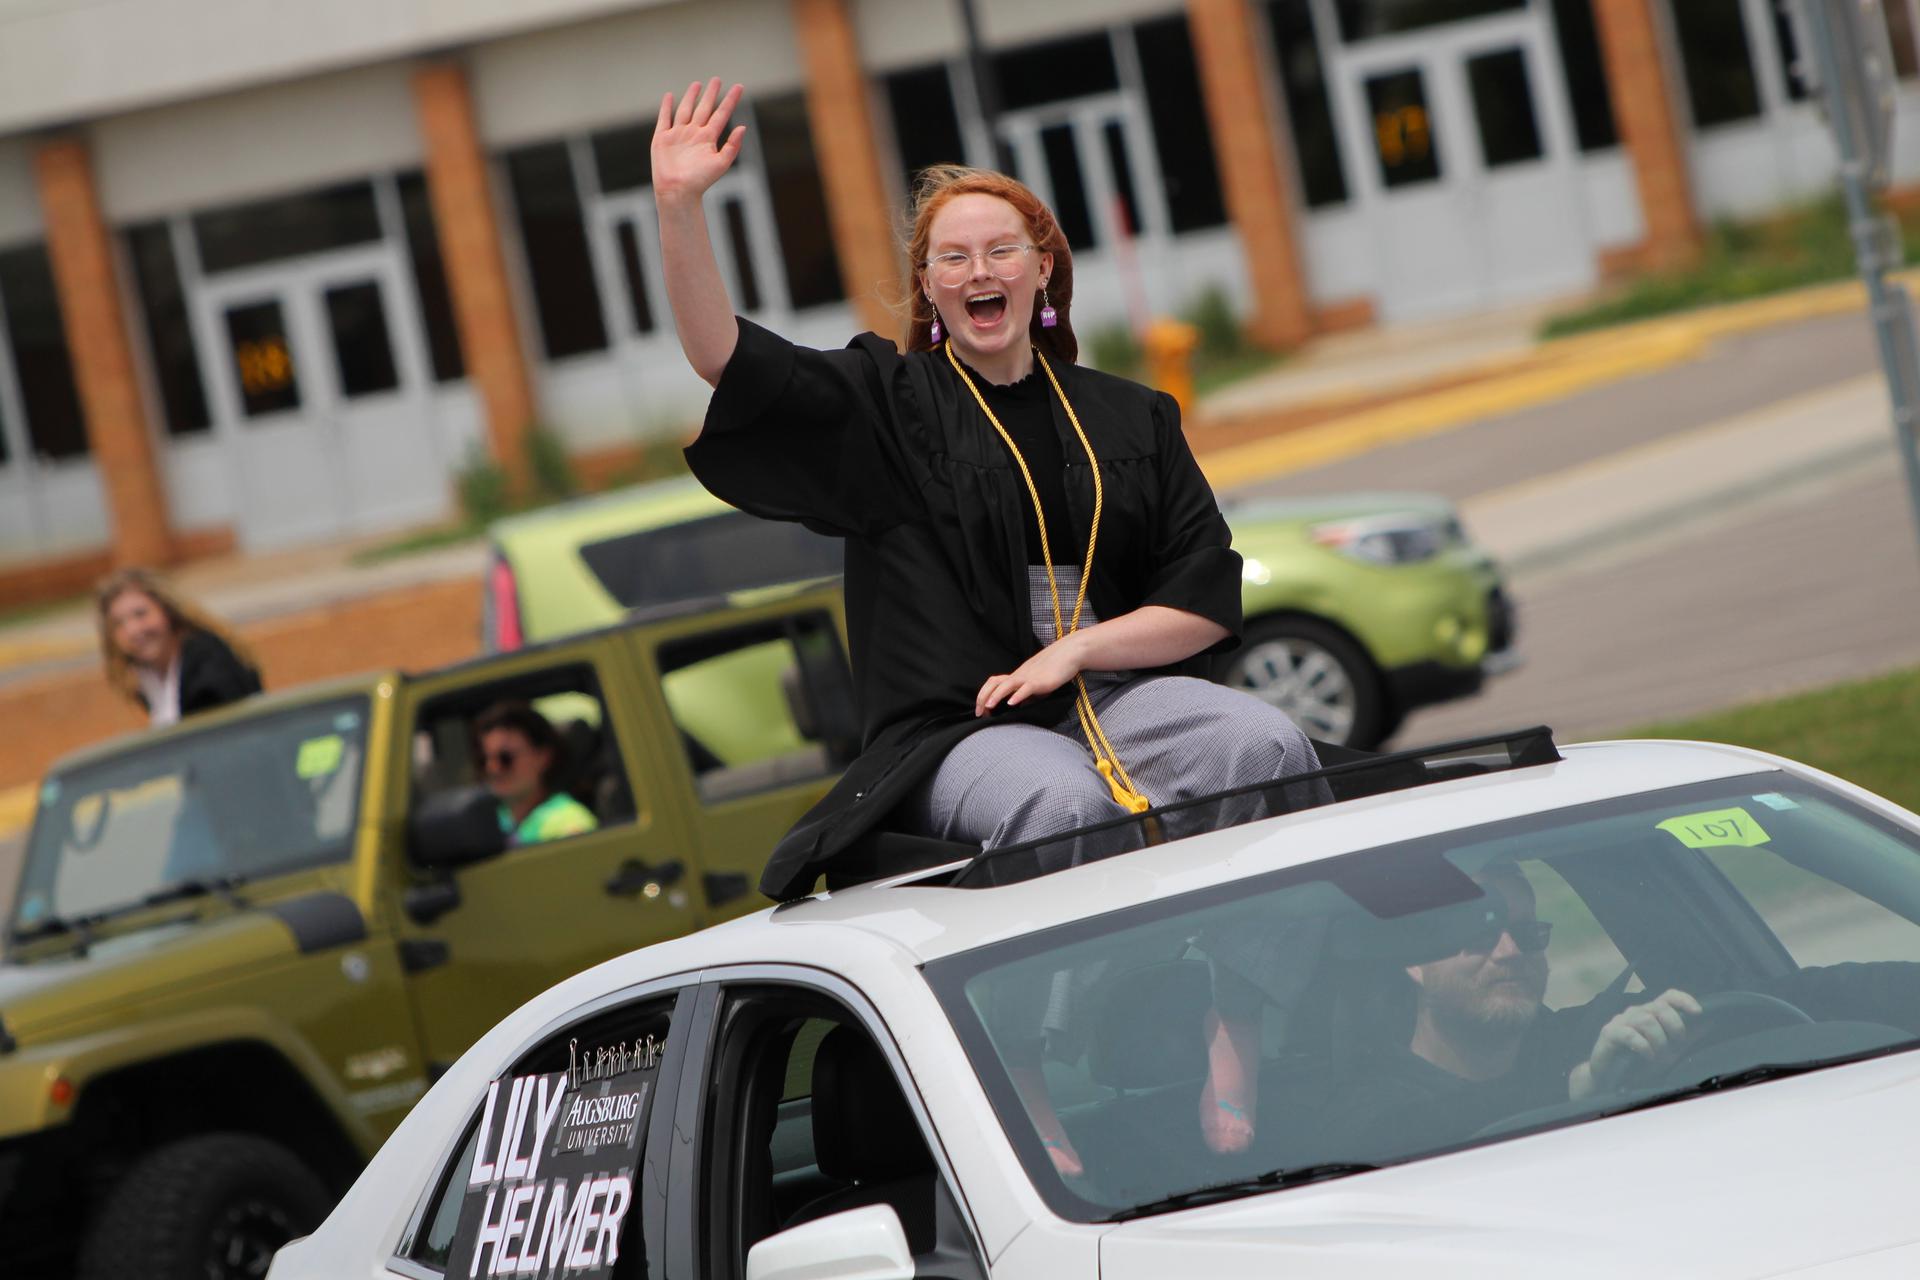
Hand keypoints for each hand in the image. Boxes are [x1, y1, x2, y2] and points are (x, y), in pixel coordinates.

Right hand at [651, 78, 745, 203]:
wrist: (677, 190)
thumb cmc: (700, 181)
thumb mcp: (721, 163)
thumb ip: (732, 146)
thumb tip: (743, 127)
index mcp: (708, 139)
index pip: (721, 114)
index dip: (730, 101)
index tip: (739, 87)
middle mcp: (694, 134)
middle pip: (704, 108)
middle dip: (711, 94)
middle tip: (717, 80)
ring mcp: (678, 135)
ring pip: (686, 110)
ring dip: (691, 97)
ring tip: (697, 84)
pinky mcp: (662, 138)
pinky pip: (664, 119)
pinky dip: (666, 107)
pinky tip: (669, 96)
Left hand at [975, 636, 1085, 715]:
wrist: (1068, 654)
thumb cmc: (1054, 669)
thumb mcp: (1038, 685)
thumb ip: (1027, 695)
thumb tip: (1020, 706)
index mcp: (1017, 676)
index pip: (995, 683)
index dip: (984, 695)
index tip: (981, 710)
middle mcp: (1019, 676)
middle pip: (994, 683)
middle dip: (983, 697)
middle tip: (979, 712)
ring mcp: (1028, 677)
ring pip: (1007, 685)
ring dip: (996, 696)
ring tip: (988, 707)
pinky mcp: (1040, 681)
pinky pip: (1026, 688)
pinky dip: (1018, 696)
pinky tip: (1012, 703)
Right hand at [1569, 988, 1702, 1098]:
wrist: (1609, 1080)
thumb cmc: (1639, 1064)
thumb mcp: (1669, 1051)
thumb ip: (1686, 1037)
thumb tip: (1709, 1023)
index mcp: (1650, 1013)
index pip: (1668, 996)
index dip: (1684, 1000)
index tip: (1698, 1012)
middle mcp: (1636, 1012)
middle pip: (1660, 1007)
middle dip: (1674, 1028)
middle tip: (1675, 1046)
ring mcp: (1621, 1021)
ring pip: (1647, 1020)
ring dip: (1659, 1041)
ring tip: (1658, 1056)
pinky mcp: (1609, 1033)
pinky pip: (1631, 1034)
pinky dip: (1644, 1047)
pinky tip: (1647, 1057)